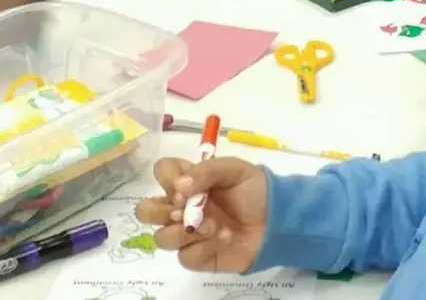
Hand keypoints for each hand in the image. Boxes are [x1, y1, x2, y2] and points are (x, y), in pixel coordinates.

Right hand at [135, 156, 268, 273]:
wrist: (279, 221)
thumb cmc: (256, 191)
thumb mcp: (235, 169)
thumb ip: (205, 172)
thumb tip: (177, 187)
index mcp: (188, 181)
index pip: (161, 173)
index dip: (166, 179)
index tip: (184, 186)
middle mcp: (182, 207)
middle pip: (146, 211)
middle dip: (159, 212)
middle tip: (183, 211)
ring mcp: (188, 234)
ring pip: (161, 238)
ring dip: (184, 232)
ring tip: (213, 226)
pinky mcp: (199, 257)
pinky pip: (186, 257)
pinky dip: (205, 247)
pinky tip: (224, 238)